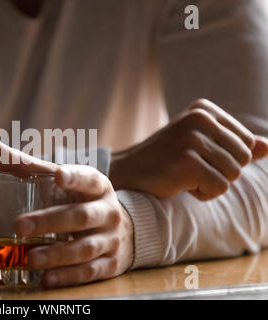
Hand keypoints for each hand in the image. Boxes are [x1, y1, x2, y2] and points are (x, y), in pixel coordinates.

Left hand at [0, 138, 133, 287]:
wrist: (118, 229)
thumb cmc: (76, 198)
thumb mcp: (56, 180)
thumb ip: (21, 164)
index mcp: (96, 185)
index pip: (88, 178)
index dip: (75, 177)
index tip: (58, 176)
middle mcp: (107, 211)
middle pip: (81, 216)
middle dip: (50, 221)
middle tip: (19, 226)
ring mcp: (110, 239)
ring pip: (85, 248)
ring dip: (57, 254)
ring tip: (30, 258)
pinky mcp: (110, 263)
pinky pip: (89, 272)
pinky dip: (67, 276)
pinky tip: (45, 278)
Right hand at [110, 99, 267, 200]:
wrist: (127, 173)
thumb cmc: (166, 161)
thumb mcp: (201, 146)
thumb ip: (234, 145)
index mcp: (204, 110)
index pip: (247, 142)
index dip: (227, 159)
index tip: (197, 158)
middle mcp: (199, 119)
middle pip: (244, 158)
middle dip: (222, 172)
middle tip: (190, 170)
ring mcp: (192, 139)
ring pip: (234, 174)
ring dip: (212, 184)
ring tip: (184, 176)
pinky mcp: (186, 162)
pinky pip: (219, 188)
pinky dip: (202, 194)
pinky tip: (179, 185)